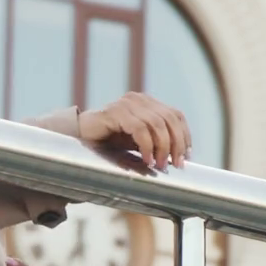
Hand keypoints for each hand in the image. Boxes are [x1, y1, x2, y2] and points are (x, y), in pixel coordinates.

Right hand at [77, 93, 191, 170]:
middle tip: (176, 165)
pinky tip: (146, 160)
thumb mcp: (138, 142)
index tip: (186, 156)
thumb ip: (156, 143)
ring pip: (157, 123)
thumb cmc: (109, 142)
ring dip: (162, 148)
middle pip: (169, 119)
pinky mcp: (114, 111)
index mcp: (147, 103)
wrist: (79, 139)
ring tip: (159, 166)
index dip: (185, 135)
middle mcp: (138, 99)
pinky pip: (139, 128)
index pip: (176, 115)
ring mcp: (126, 103)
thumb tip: (180, 158)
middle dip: (176, 144)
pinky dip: (147, 146)